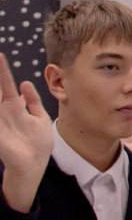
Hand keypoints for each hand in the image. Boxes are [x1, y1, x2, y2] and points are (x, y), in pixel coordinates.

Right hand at [0, 52, 52, 211]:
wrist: (33, 165)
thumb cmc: (36, 142)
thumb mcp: (39, 118)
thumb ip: (33, 101)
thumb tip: (24, 83)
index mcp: (14, 107)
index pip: (6, 85)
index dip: (3, 71)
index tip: (0, 54)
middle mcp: (3, 112)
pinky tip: (1, 105)